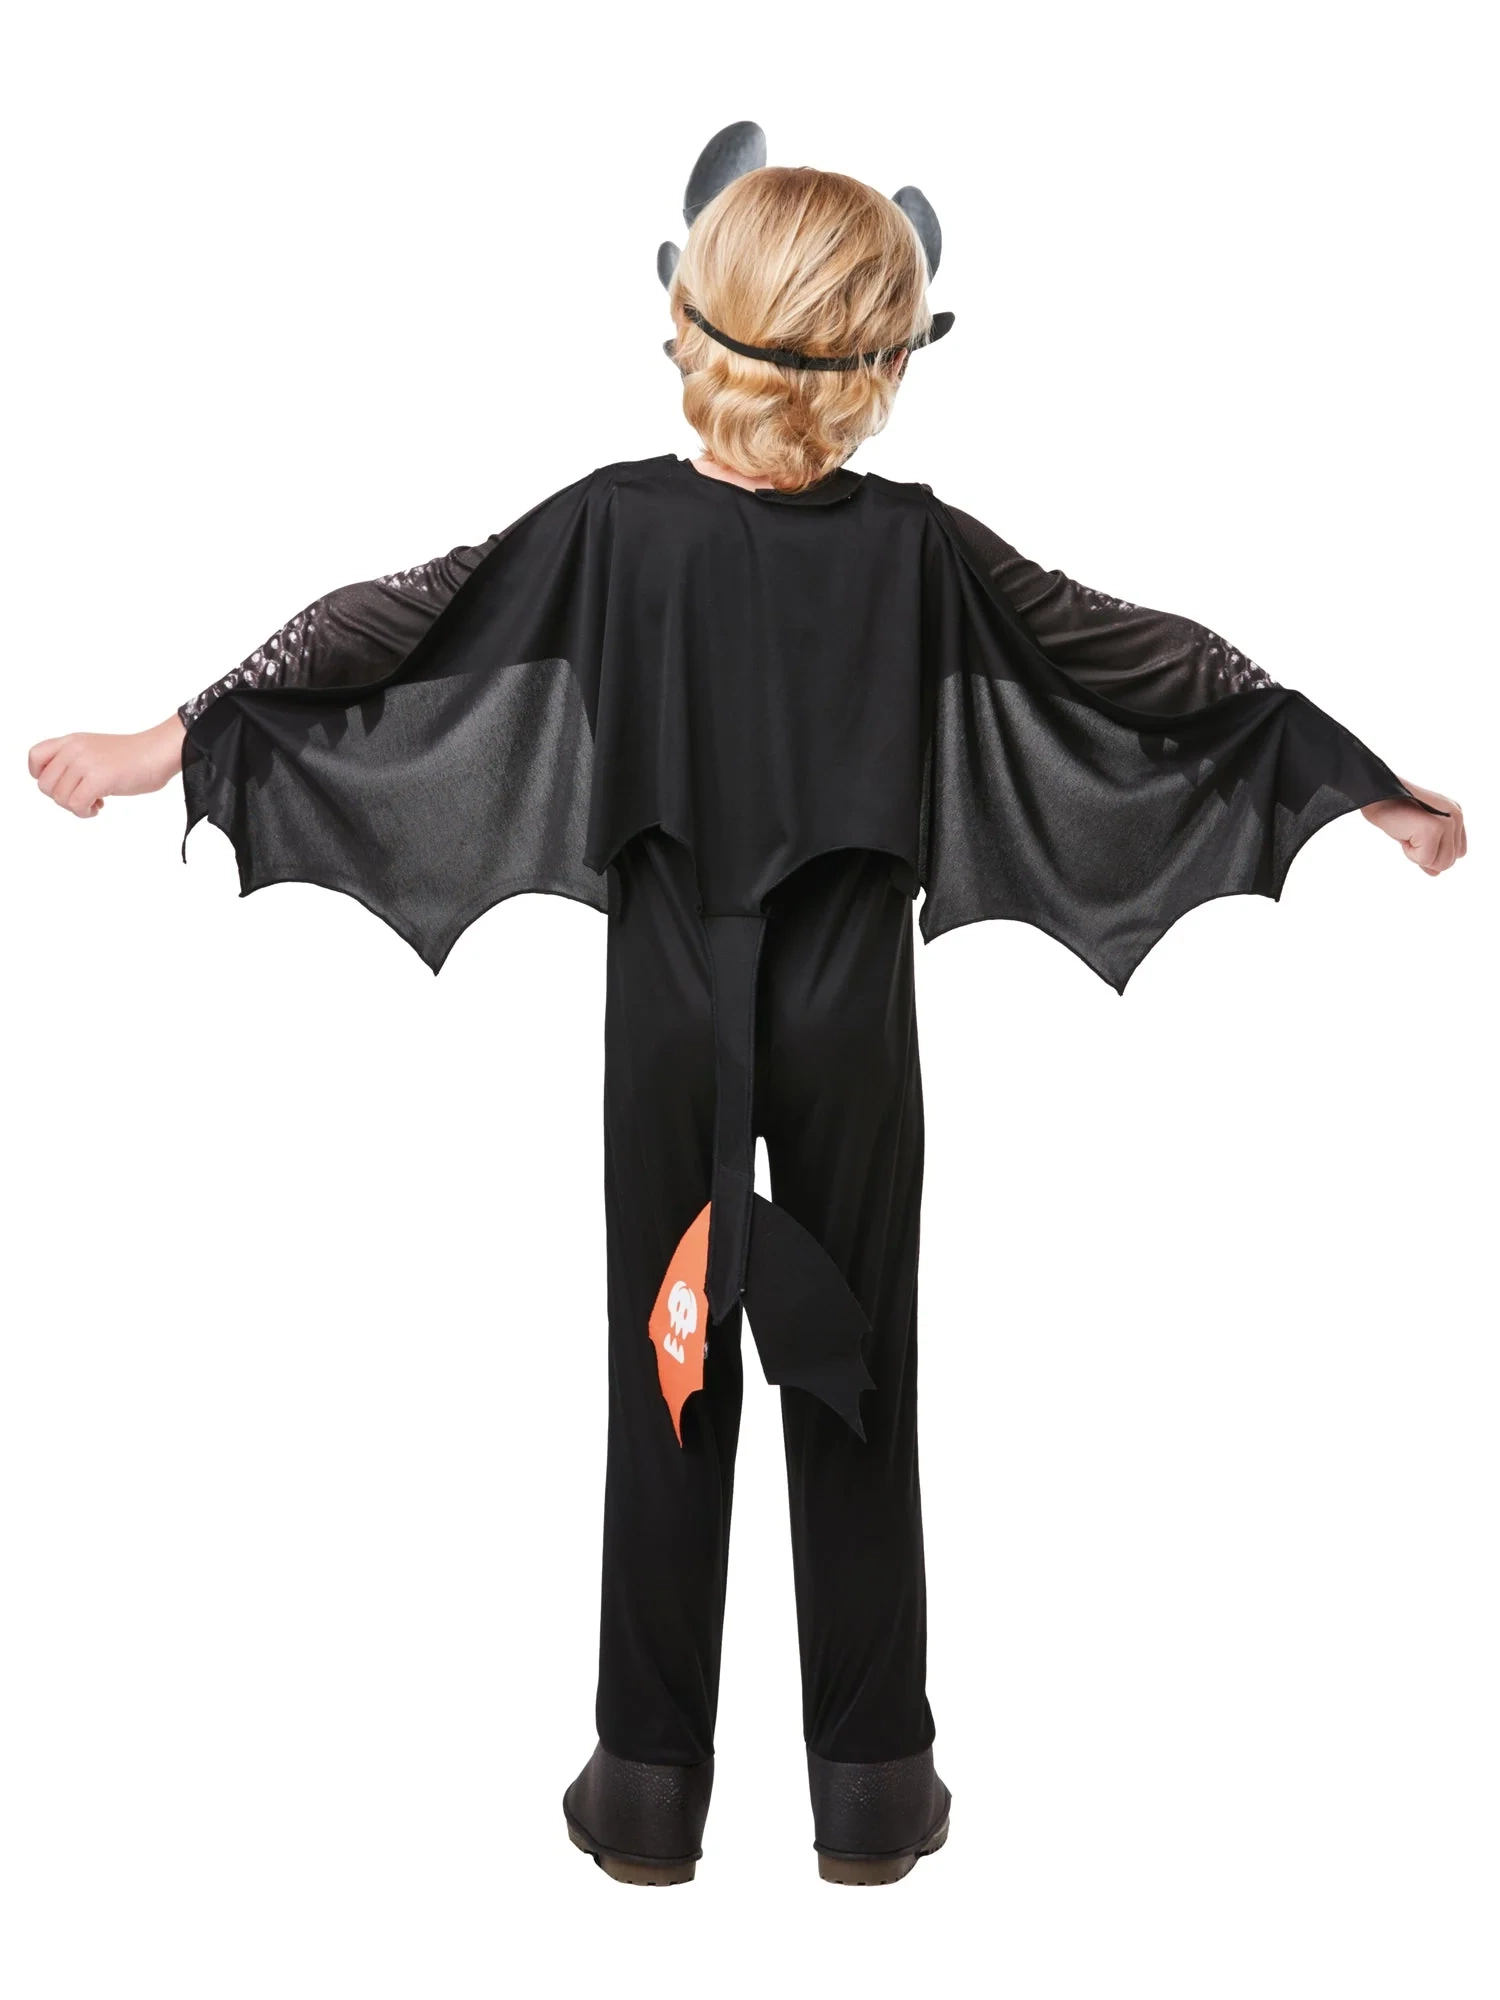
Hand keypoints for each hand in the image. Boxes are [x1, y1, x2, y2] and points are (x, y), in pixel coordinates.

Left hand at [28, 715, 185, 818]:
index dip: (42, 776)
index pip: (35, 757)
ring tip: (95, 801)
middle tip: (84, 797)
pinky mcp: (97, 778)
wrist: (159, 752)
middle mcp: (74, 749)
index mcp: (72, 740)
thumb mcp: (96, 750)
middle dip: (62, 798)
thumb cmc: (135, 757)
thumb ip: (75, 760)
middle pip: (45, 785)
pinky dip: (85, 812)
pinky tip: (99, 806)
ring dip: (76, 807)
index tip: (62, 784)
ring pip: (59, 798)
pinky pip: (76, 805)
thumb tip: (59, 787)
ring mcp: (84, 763)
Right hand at [1362, 779, 1466, 875]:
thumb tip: (1436, 873)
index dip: (1432, 853)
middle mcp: (1456, 817)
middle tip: (1408, 833)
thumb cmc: (1392, 813)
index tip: (1414, 835)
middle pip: (1449, 862)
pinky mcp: (1436, 827)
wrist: (1375, 796)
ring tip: (1406, 833)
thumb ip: (1430, 853)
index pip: (1456, 854)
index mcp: (1455, 816)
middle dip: (1424, 855)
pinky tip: (1403, 832)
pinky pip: (1426, 860)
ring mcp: (1448, 821)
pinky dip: (1409, 852)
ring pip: (1442, 864)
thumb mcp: (1415, 835)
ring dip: (1417, 855)